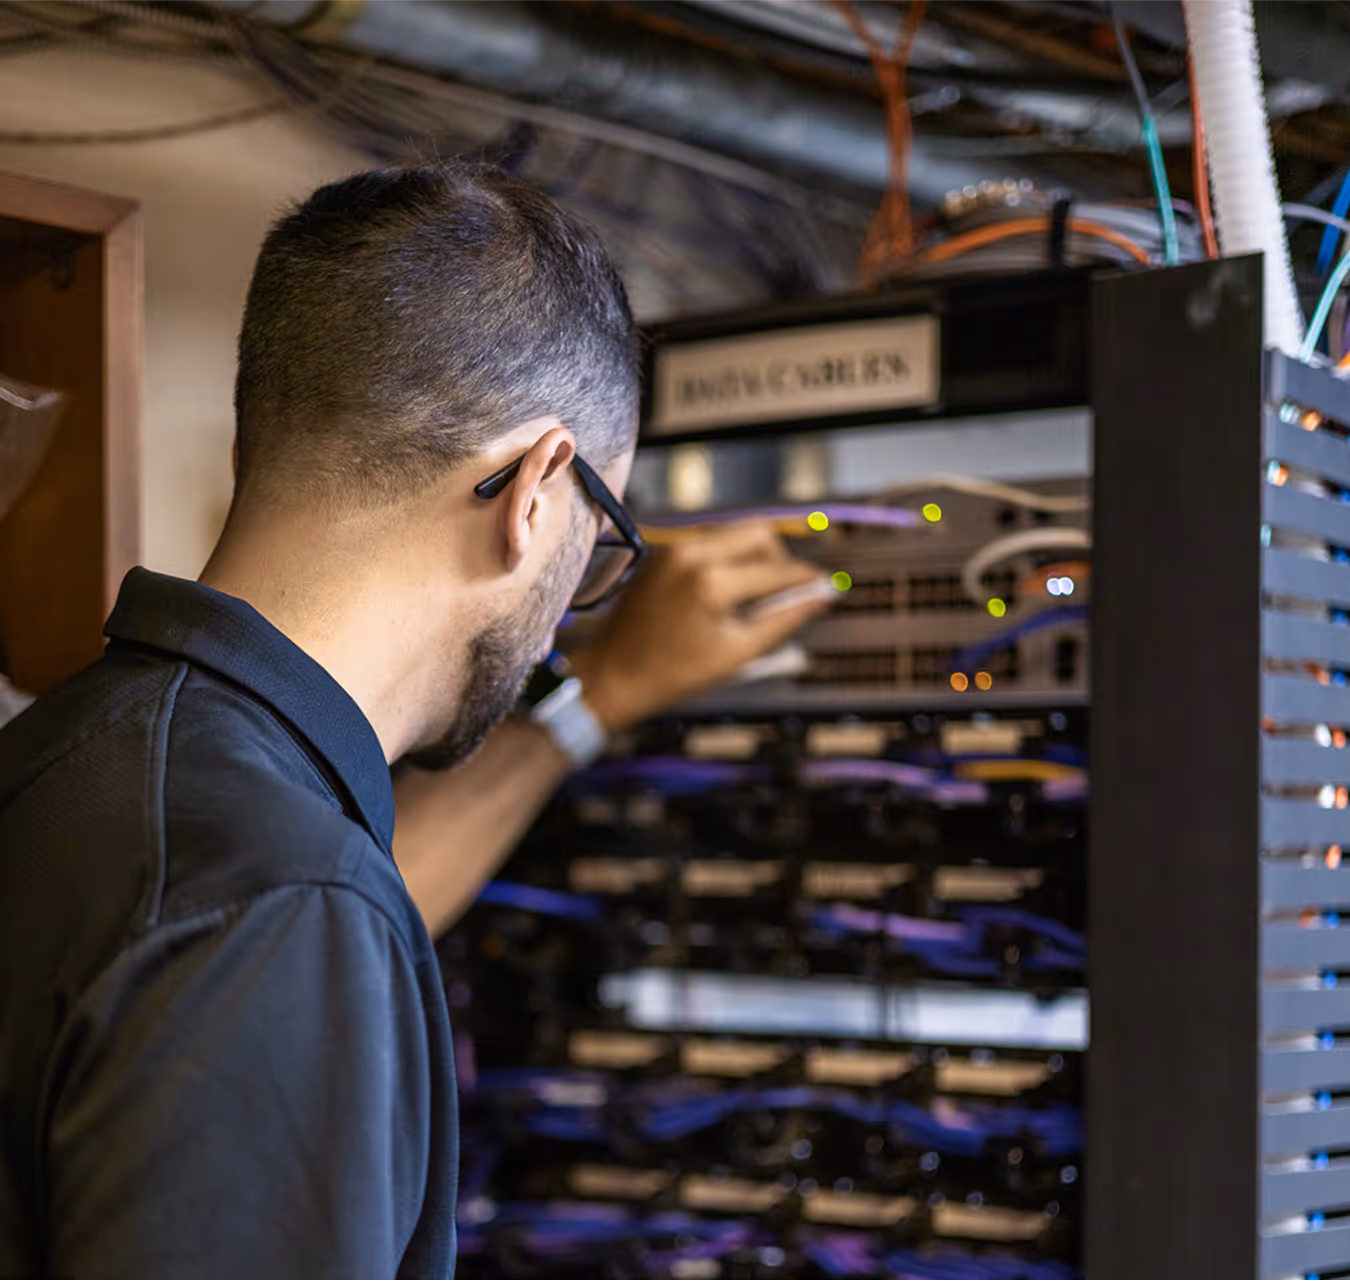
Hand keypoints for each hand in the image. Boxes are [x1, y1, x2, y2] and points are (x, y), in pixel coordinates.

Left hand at [568, 521, 829, 732]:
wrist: (614, 674)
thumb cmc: (671, 673)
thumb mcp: (737, 653)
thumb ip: (783, 621)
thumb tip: (818, 599)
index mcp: (712, 583)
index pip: (777, 569)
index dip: (806, 579)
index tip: (822, 586)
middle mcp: (691, 556)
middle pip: (759, 532)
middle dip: (780, 558)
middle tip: (786, 589)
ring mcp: (673, 550)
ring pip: (733, 533)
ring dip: (753, 555)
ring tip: (756, 594)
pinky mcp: (663, 553)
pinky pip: (709, 542)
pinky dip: (728, 557)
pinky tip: (728, 590)